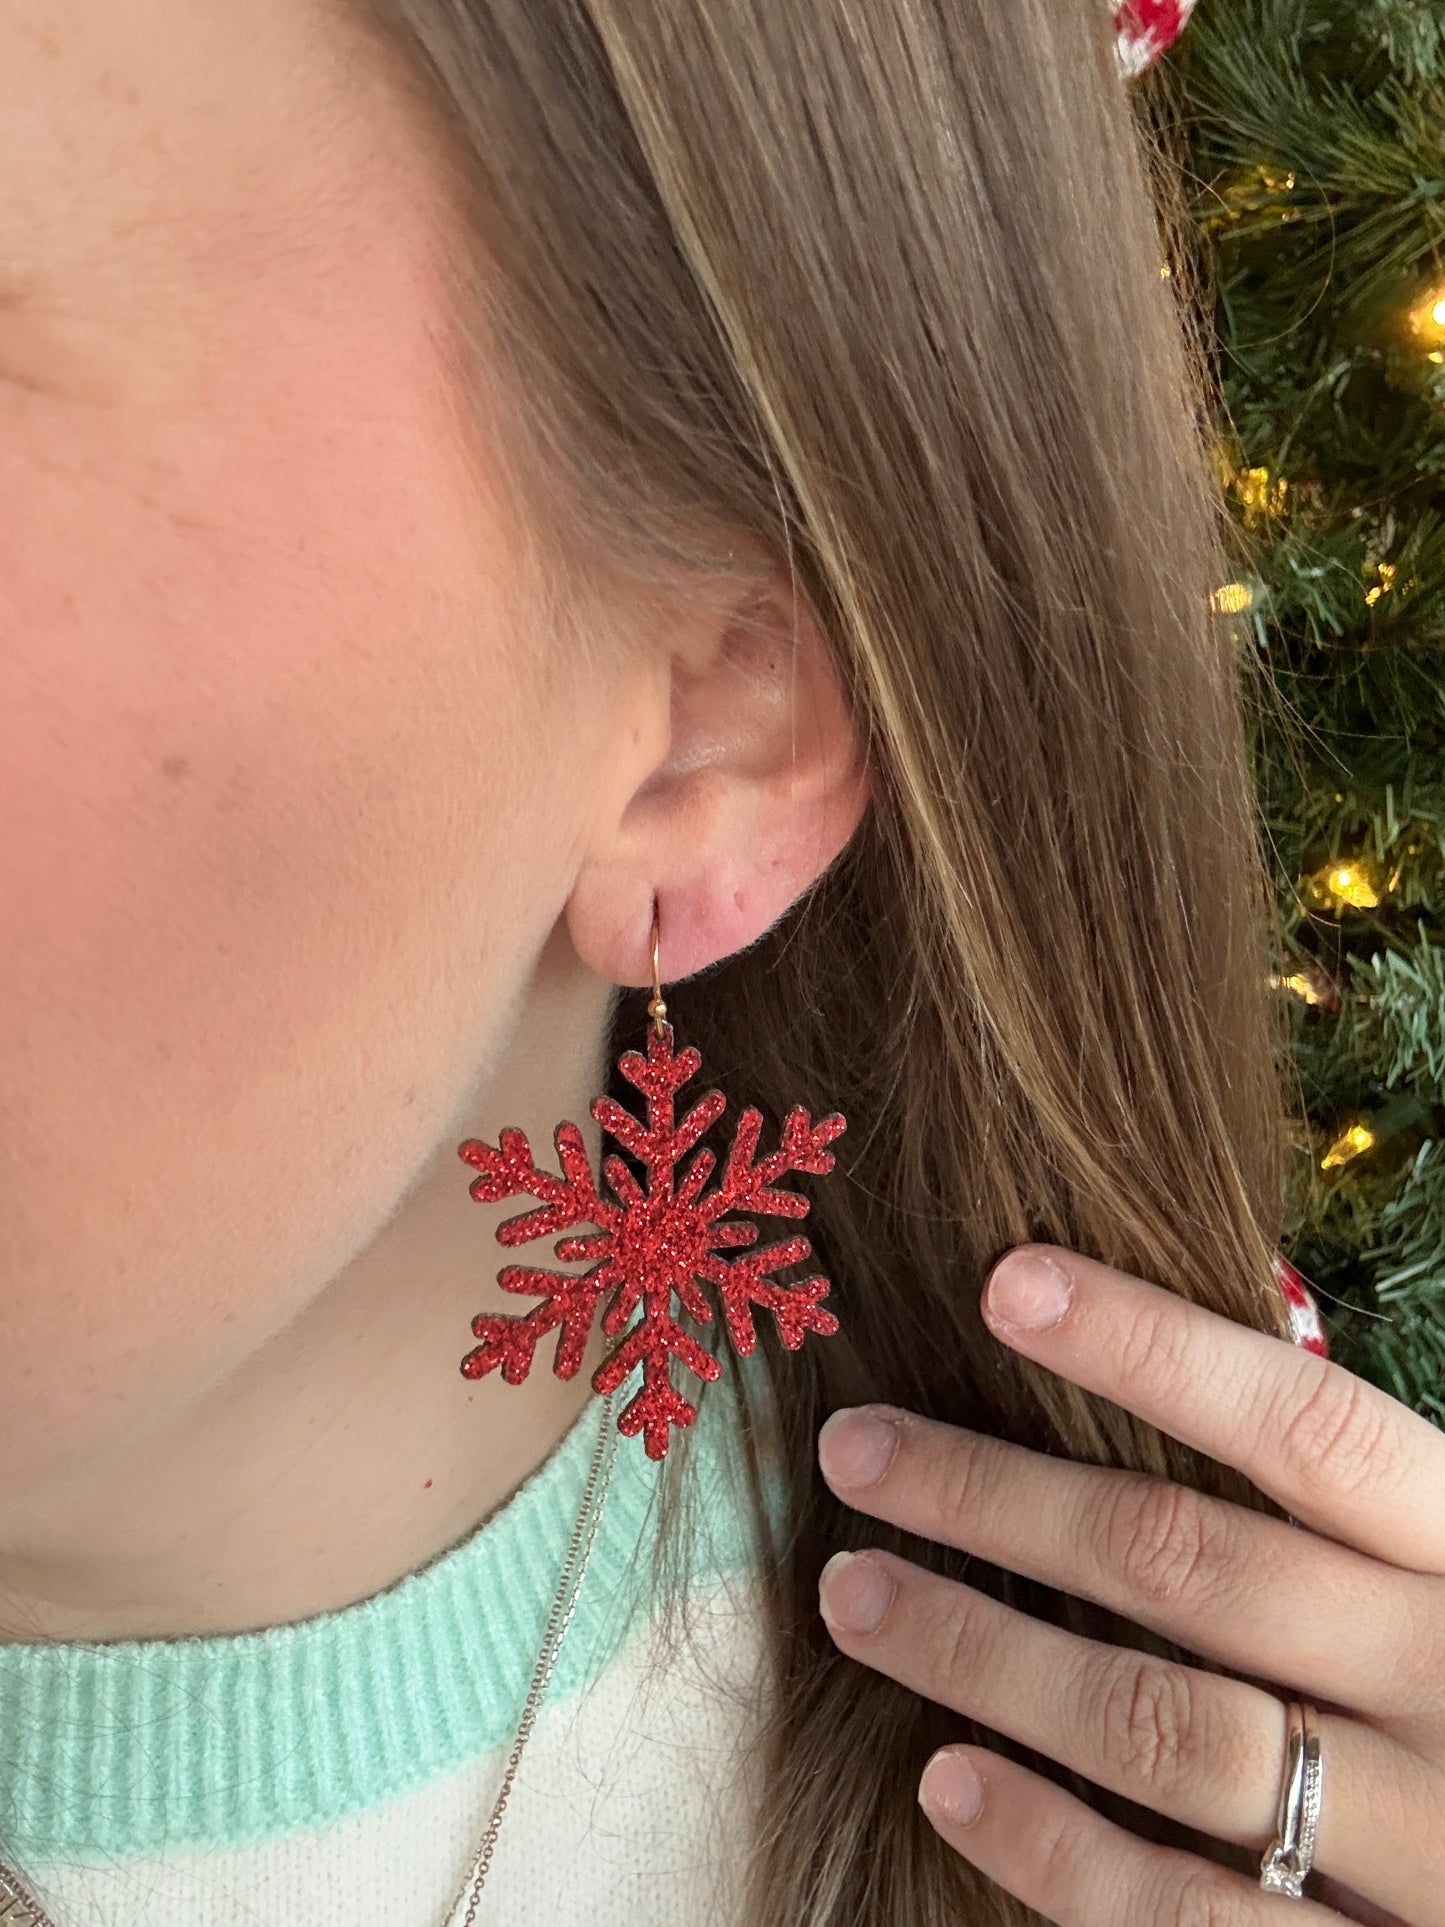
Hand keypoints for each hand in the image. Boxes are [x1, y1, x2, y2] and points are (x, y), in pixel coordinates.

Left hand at [815, 1245, 1444, 1923]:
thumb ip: (1355, 1519)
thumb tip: (1164, 1389)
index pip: (1307, 1424)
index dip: (1153, 1346)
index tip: (1003, 1284)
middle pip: (1195, 1566)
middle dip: (1002, 1498)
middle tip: (856, 1450)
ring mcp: (1422, 1841)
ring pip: (1165, 1730)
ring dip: (986, 1654)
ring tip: (855, 1595)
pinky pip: (1189, 1917)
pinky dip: (1056, 1848)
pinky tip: (946, 1779)